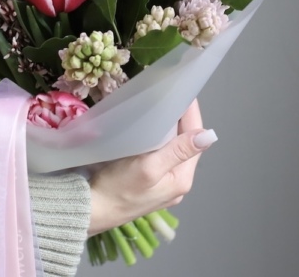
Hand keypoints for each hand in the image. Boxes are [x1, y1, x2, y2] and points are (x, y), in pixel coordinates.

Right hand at [87, 99, 215, 235]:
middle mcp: (176, 181)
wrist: (89, 210)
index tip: (184, 89)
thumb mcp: (147, 167)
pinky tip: (149, 127)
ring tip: (161, 104)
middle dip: (182, 118)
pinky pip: (160, 153)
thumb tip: (209, 135)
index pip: (195, 138)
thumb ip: (177, 150)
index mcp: (181, 178)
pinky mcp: (148, 180)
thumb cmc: (117, 188)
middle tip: (171, 92)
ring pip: (173, 147)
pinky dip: (158, 137)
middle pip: (186, 142)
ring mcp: (162, 182)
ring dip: (170, 127)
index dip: (191, 113)